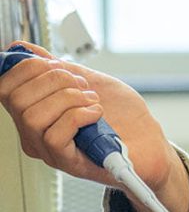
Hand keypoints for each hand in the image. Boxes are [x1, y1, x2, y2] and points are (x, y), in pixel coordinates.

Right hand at [0, 41, 174, 191]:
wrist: (151, 142)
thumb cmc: (123, 115)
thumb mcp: (88, 80)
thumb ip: (57, 67)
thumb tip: (25, 49)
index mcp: (35, 111)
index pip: (5, 88)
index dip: (28, 68)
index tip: (60, 66)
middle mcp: (35, 134)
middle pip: (17, 100)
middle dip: (55, 81)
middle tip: (83, 86)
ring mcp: (49, 151)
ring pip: (33, 117)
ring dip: (70, 99)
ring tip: (92, 102)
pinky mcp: (67, 162)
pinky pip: (55, 135)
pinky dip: (79, 116)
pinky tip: (96, 115)